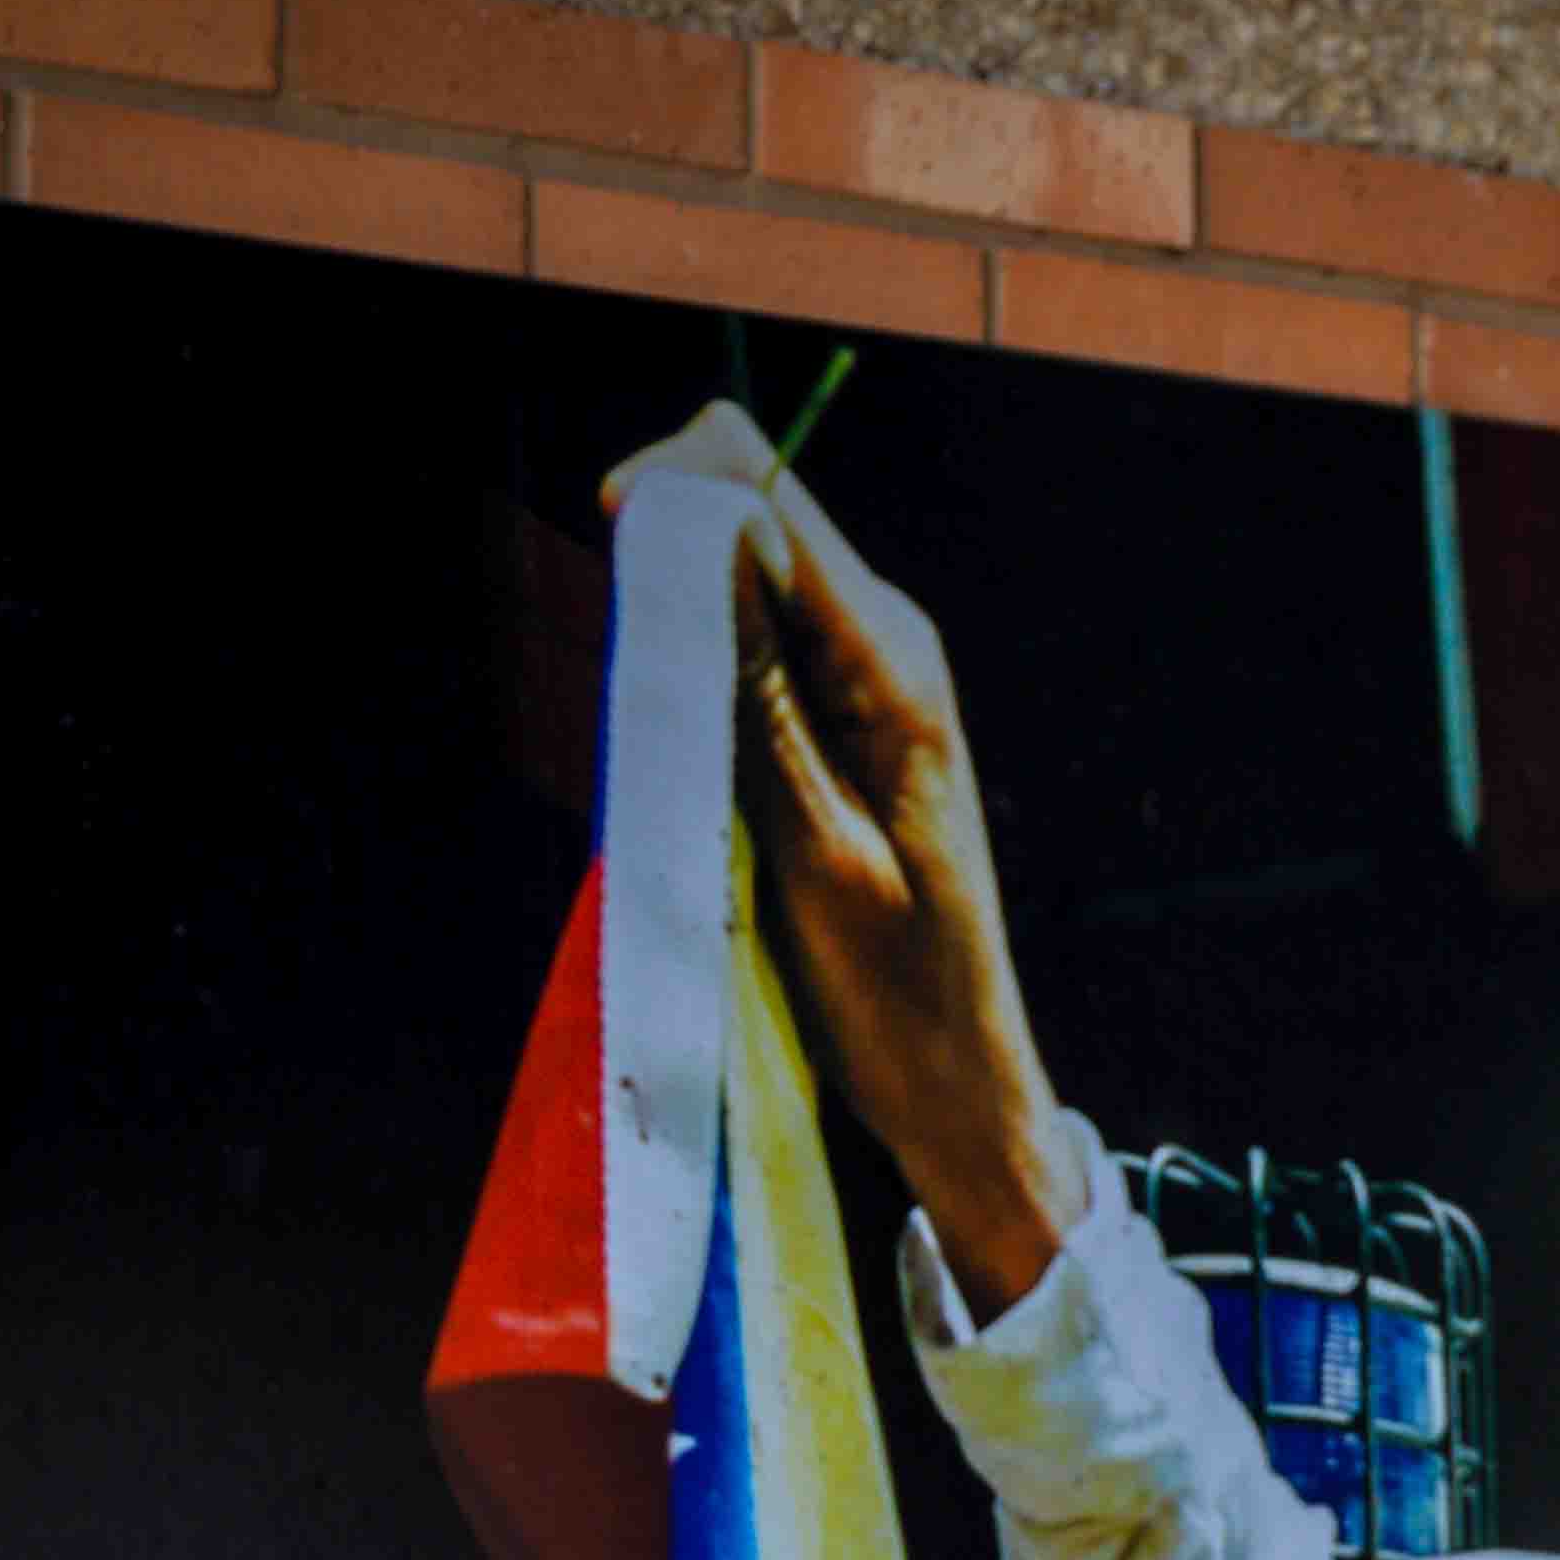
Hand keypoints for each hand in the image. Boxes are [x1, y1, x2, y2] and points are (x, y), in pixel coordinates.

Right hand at [602, 402, 1072, 1319]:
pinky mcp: (826, 716)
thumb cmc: (895, 983)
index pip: (769, 498)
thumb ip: (758, 697)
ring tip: (653, 714)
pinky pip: (741, 637)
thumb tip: (713, 544)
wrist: (954, 1071)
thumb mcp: (813, 848)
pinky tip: (672, 737)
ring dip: (669, 610)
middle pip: (746, 506)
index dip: (675, 488)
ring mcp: (855, 674)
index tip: (605, 534)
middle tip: (626, 658)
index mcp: (893, 659)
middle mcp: (881, 641)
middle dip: (664, 541)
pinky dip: (689, 663)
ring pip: (733, 569)